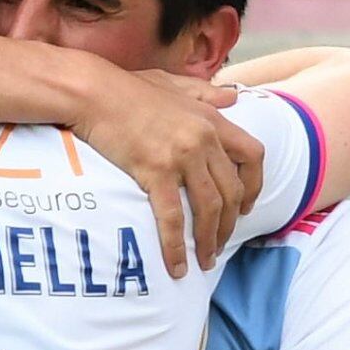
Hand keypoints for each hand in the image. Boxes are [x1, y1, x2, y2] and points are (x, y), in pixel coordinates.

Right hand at [71, 66, 261, 273]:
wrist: (94, 92)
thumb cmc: (128, 88)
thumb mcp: (175, 84)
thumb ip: (206, 93)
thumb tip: (232, 98)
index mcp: (211, 120)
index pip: (252, 156)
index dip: (254, 185)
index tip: (245, 206)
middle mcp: (203, 139)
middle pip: (231, 191)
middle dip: (229, 224)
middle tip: (220, 244)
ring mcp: (181, 156)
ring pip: (208, 208)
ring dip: (209, 240)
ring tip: (205, 260)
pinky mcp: (154, 171)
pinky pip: (171, 217)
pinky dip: (176, 246)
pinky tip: (176, 266)